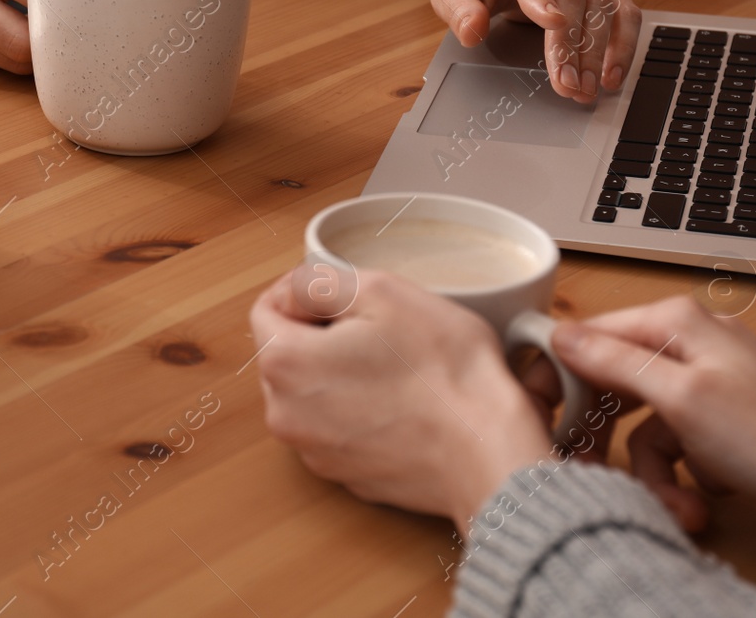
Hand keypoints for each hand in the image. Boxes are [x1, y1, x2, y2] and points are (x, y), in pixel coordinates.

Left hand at [249, 267, 551, 530]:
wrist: (489, 453)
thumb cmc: (443, 371)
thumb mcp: (381, 291)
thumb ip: (319, 281)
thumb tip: (294, 289)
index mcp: (284, 364)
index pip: (266, 309)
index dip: (301, 290)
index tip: (341, 291)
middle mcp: (286, 415)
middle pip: (286, 352)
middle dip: (321, 333)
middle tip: (376, 327)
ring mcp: (315, 451)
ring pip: (313, 390)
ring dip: (340, 371)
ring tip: (393, 365)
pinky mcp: (346, 474)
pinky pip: (338, 426)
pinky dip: (359, 409)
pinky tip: (401, 402)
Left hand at [431, 0, 639, 103]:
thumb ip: (458, 9)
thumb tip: (473, 31)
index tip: (552, 23)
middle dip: (570, 43)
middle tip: (567, 84)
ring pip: (602, 2)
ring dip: (597, 50)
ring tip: (586, 88)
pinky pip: (622, 10)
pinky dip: (622, 43)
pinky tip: (611, 74)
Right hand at [552, 295, 755, 531]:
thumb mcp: (680, 398)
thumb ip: (614, 362)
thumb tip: (559, 335)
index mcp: (675, 322)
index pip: (590, 335)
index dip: (559, 374)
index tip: (541, 410)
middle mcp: (689, 341)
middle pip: (614, 383)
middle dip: (609, 436)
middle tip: (593, 466)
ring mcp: (707, 379)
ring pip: (644, 423)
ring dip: (655, 470)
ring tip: (679, 505)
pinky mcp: (722, 416)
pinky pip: (676, 441)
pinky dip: (683, 473)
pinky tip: (703, 494)